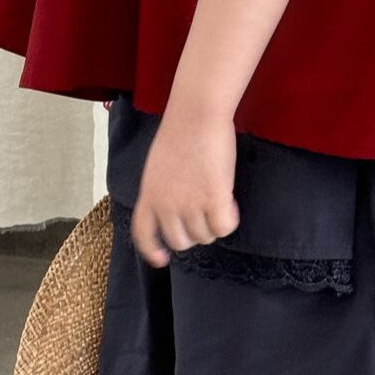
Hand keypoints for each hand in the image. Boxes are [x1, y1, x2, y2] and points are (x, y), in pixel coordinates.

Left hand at [131, 111, 240, 267]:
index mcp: (148, 196)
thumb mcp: (157, 168)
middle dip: (195, 234)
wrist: (196, 114)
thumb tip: (177, 214)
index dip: (152, 250)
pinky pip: (224, 228)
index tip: (162, 259)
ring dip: (214, 224)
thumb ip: (162, 193)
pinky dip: (230, 219)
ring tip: (220, 198)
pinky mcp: (213, 200)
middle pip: (181, 242)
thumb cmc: (181, 133)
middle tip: (207, 215)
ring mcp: (189, 205)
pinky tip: (231, 201)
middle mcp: (166, 206)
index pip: (144, 234)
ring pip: (205, 236)